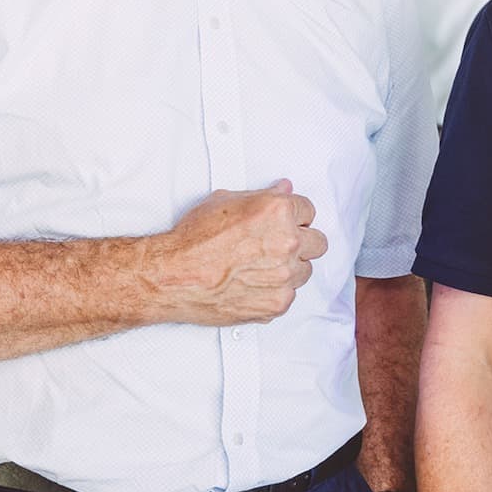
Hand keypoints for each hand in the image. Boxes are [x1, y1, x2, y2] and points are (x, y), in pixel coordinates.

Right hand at [152, 180, 327, 325]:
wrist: (173, 275)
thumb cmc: (193, 240)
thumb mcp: (225, 202)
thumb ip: (262, 196)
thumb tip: (284, 188)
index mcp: (278, 212)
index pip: (309, 211)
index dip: (294, 218)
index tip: (285, 224)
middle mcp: (287, 242)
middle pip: (317, 242)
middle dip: (301, 242)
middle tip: (277, 247)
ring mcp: (285, 275)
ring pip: (305, 271)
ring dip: (289, 269)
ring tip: (259, 268)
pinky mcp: (278, 302)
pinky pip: (289, 295)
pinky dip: (275, 291)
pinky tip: (252, 285)